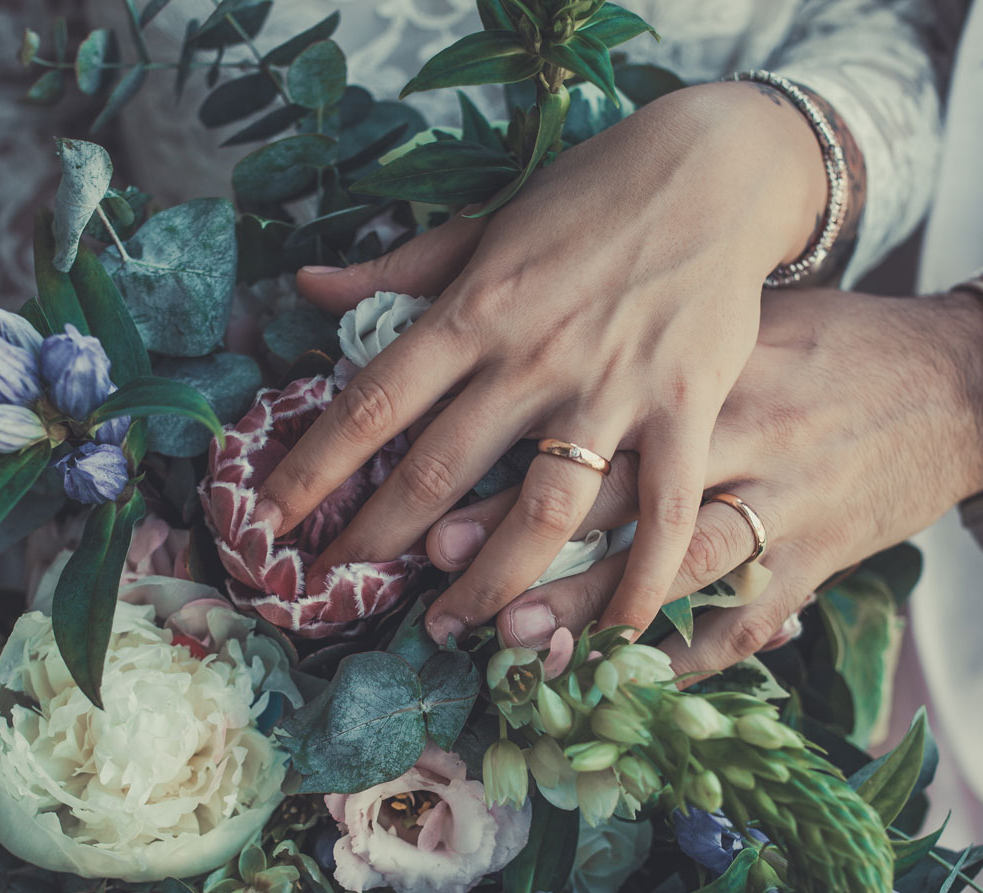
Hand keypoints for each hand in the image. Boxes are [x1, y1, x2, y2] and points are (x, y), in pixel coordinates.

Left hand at [254, 81, 837, 643]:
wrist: (716, 168)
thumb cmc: (590, 195)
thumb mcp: (485, 223)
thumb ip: (400, 271)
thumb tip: (307, 286)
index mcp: (476, 308)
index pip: (374, 401)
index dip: (314, 467)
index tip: (267, 520)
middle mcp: (534, 355)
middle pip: (439, 470)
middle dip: (377, 541)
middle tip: (335, 593)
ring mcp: (613, 388)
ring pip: (541, 512)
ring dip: (489, 582)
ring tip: (450, 628)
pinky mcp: (686, 409)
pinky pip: (660, 513)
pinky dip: (636, 581)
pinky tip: (608, 635)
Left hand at [422, 288, 982, 676]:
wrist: (960, 382)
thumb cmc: (834, 340)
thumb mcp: (743, 316)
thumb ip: (646, 332)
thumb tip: (525, 336)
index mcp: (708, 367)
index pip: (594, 418)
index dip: (511, 465)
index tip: (437, 501)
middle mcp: (740, 435)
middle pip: (618, 502)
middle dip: (529, 552)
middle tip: (451, 589)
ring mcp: (783, 505)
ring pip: (672, 572)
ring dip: (591, 616)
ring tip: (515, 647)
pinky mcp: (818, 561)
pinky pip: (744, 623)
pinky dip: (686, 659)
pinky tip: (625, 685)